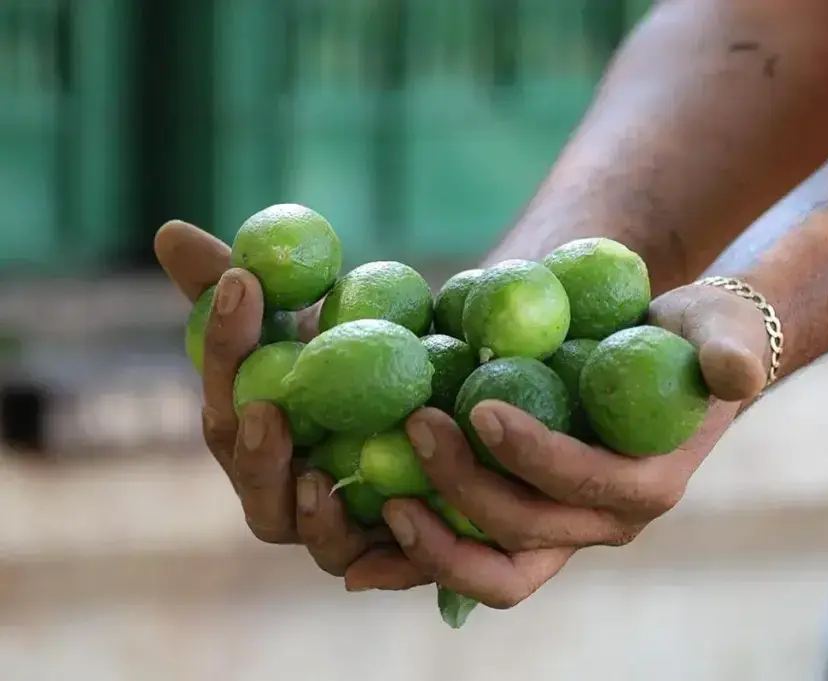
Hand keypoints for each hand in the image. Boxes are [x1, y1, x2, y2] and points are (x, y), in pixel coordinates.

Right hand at [154, 221, 426, 588]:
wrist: (435, 396)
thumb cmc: (355, 355)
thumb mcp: (311, 315)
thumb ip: (244, 283)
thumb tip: (169, 233)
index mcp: (253, 431)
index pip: (226, 392)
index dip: (226, 342)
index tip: (242, 285)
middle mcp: (282, 487)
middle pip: (254, 481)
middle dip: (252, 452)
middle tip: (264, 411)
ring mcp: (330, 526)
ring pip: (304, 534)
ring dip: (306, 512)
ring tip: (319, 480)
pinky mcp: (387, 551)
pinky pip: (376, 562)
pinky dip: (379, 553)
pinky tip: (394, 518)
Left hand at [360, 284, 770, 607]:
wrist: (671, 364)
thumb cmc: (695, 342)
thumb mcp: (724, 333)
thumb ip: (734, 350)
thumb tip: (734, 371)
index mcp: (649, 485)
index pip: (590, 485)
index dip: (537, 456)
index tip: (481, 408)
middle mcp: (603, 523)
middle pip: (528, 534)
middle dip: (466, 490)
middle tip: (417, 427)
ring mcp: (560, 530)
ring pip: (495, 569)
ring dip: (433, 547)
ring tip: (378, 501)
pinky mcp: (525, 520)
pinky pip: (470, 556)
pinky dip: (420, 560)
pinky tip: (363, 549)